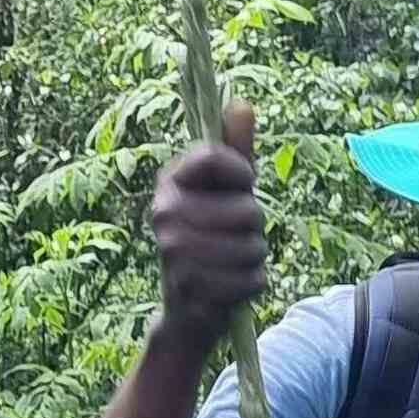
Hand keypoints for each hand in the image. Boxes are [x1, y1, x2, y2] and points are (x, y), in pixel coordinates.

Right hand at [150, 101, 266, 350]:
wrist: (186, 314)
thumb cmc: (210, 242)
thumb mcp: (221, 194)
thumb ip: (234, 153)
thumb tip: (242, 103)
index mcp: (169, 183)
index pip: (215, 157)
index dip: (242, 173)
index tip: (243, 186)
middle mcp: (164, 215)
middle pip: (246, 209)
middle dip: (254, 226)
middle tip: (232, 238)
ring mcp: (176, 254)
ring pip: (253, 246)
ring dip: (254, 257)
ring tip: (231, 264)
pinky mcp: (195, 289)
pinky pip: (254, 278)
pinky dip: (253, 284)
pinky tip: (231, 288)